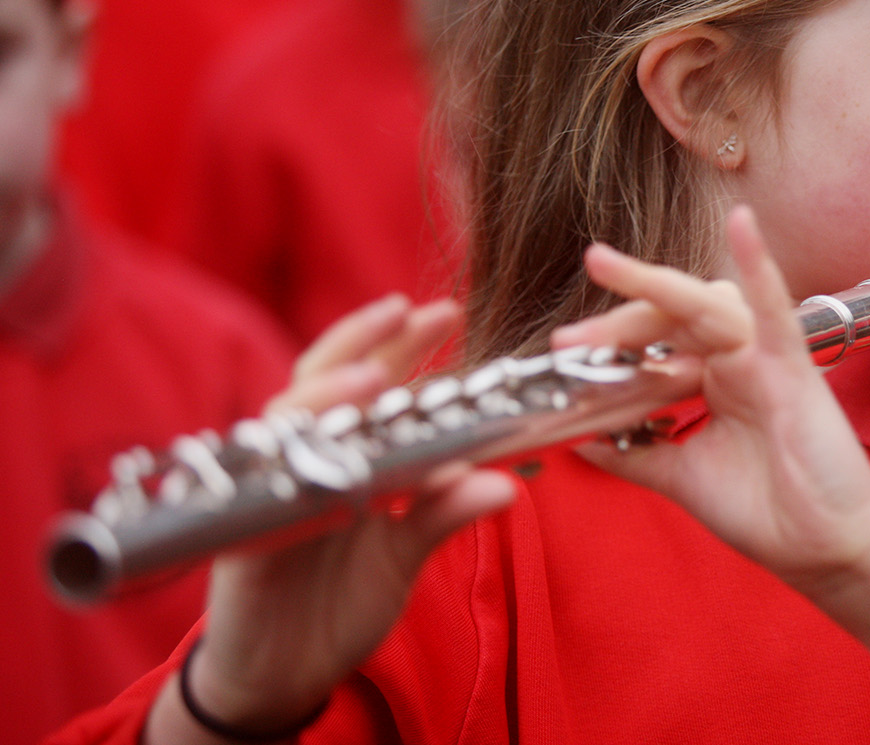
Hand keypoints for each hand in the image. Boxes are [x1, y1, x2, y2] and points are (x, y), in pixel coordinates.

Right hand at [146, 296, 517, 741]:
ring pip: (287, 421)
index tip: (443, 311)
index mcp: (345, 458)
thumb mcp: (404, 555)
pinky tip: (320, 452)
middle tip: (408, 311)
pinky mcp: (244, 536)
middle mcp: (305, 461)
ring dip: (329, 395)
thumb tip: (506, 484)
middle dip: (365, 342)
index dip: (399, 343)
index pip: (370, 383)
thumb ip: (444, 515)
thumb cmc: (336, 604)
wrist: (281, 675)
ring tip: (372, 375)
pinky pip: (264, 490)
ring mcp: (271, 492)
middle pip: (326, 381)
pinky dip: (292, 468)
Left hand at [552, 206, 869, 586]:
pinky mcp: (793, 370)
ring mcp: (766, 359)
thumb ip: (634, 453)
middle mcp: (738, 360)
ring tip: (605, 267)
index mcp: (714, 381)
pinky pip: (775, 311)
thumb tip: (576, 440)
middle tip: (566, 340)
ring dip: (652, 288)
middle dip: (615, 323)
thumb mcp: (681, 477)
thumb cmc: (770, 513)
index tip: (561, 353)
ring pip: (705, 305)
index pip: (656, 340)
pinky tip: (742, 225)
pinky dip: (760, 266)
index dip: (609, 342)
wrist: (825, 553)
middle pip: (670, 317)